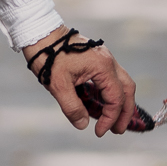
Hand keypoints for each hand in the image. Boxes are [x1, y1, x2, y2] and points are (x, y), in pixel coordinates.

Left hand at [23, 27, 137, 135]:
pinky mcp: (96, 58)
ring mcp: (103, 58)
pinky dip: (110, 92)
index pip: (115, 99)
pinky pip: (110, 78)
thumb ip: (72, 107)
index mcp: (102, 67)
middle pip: (127, 90)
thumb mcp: (57, 85)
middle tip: (117, 131)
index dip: (110, 118)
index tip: (99, 132)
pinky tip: (101, 104)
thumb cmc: (48, 57)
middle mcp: (108, 61)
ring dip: (120, 102)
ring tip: (113, 120)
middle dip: (124, 112)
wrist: (39, 33)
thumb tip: (83, 124)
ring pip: (121, 83)